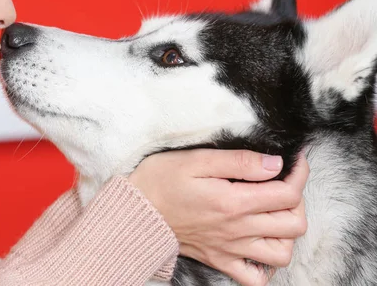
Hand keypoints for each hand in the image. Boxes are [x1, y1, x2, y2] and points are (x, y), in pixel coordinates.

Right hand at [128, 149, 308, 285]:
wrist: (135, 211)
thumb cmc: (161, 180)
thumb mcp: (196, 159)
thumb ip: (239, 161)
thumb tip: (275, 164)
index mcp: (233, 201)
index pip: (288, 193)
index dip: (299, 173)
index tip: (294, 160)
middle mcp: (237, 229)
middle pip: (294, 224)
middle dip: (297, 201)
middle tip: (281, 184)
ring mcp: (230, 248)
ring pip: (282, 253)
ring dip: (287, 233)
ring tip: (273, 213)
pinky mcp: (219, 260)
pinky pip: (255, 278)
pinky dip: (266, 265)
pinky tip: (259, 243)